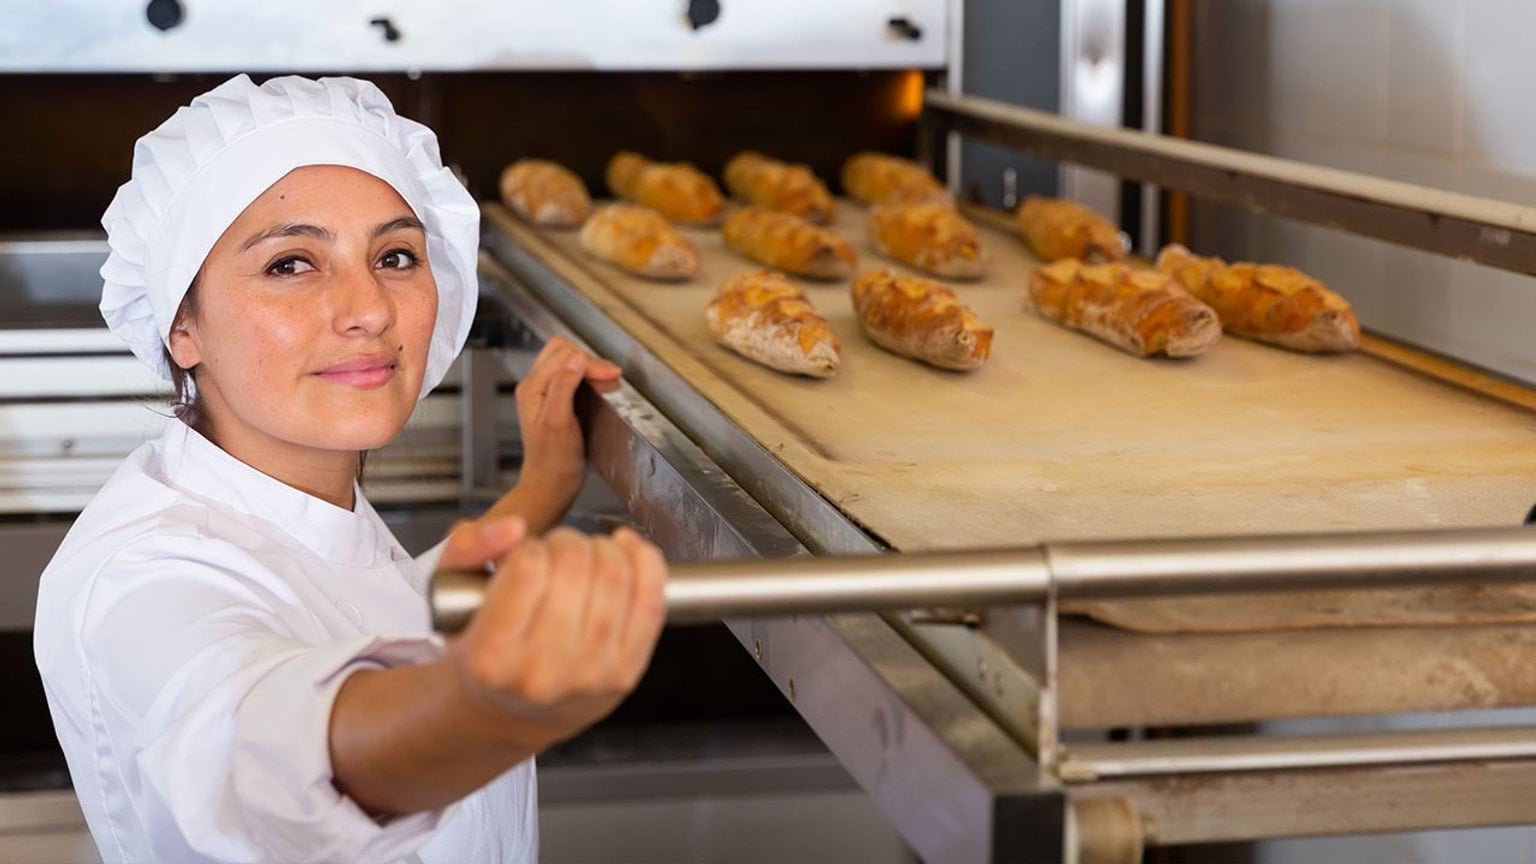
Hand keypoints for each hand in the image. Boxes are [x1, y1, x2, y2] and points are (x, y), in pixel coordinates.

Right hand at [447, 527, 666, 750]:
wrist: (516, 711)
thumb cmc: (485, 648)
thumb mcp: (451, 598)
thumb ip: (467, 548)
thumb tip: (513, 528)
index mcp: (492, 658)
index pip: (528, 568)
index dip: (531, 547)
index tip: (527, 556)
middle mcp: (542, 673)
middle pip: (574, 566)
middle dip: (568, 541)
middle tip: (558, 551)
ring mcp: (591, 676)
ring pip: (615, 577)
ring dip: (603, 548)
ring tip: (586, 556)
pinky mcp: (627, 673)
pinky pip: (651, 600)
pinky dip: (645, 562)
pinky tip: (626, 552)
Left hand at [513, 336, 621, 511]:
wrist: (551, 484)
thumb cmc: (554, 460)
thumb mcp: (559, 421)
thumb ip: (564, 386)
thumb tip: (577, 359)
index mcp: (532, 387)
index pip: (564, 356)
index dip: (590, 363)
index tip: (611, 375)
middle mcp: (535, 385)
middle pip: (564, 351)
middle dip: (590, 360)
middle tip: (610, 376)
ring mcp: (543, 392)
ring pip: (567, 360)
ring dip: (589, 365)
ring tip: (607, 378)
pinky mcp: (554, 400)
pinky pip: (570, 375)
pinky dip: (587, 375)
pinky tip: (598, 385)